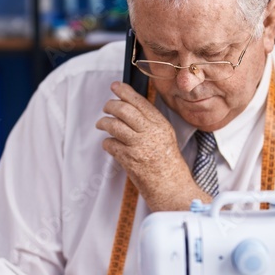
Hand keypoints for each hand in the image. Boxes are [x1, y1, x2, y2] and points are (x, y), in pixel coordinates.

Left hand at [96, 81, 198, 210]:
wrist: (172, 188)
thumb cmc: (170, 165)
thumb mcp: (166, 137)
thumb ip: (151, 122)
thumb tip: (130, 108)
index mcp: (161, 124)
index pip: (139, 101)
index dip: (124, 91)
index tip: (115, 86)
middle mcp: (150, 133)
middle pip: (124, 110)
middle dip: (110, 105)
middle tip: (106, 107)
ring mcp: (139, 146)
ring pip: (114, 125)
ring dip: (104, 122)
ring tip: (101, 124)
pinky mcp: (129, 160)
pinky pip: (110, 144)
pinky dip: (107, 143)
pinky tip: (110, 144)